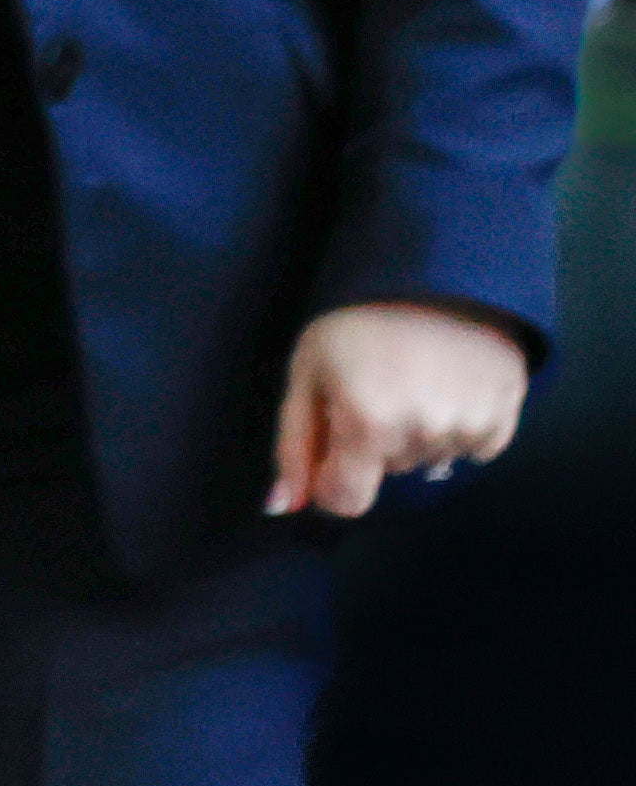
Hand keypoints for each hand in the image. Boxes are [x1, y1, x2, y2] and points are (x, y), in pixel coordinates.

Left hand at [269, 301, 530, 518]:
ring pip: (427, 460)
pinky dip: (456, 426)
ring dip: (416, 432)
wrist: (440, 279)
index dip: (332, 482)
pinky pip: (470, 449)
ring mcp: (467, 432)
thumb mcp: (308, 371)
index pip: (347, 500)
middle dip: (373, 439)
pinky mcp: (503, 423)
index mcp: (368, 425)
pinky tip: (448, 385)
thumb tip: (283, 506)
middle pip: (386, 471)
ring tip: (414, 379)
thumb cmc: (357, 322)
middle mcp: (422, 437)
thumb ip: (295, 443)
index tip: (332, 451)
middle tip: (376, 385)